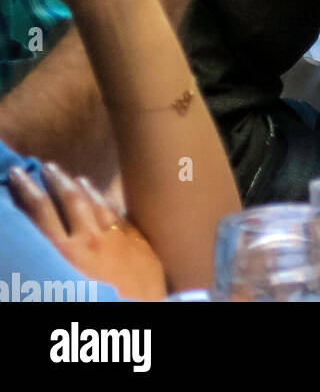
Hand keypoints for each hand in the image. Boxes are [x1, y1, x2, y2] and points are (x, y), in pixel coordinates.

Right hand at [7, 162, 166, 300]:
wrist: (140, 315)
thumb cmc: (96, 310)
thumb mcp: (60, 288)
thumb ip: (51, 262)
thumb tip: (46, 240)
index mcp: (64, 253)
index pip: (41, 211)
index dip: (27, 189)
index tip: (18, 173)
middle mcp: (89, 238)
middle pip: (69, 199)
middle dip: (55, 180)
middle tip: (44, 166)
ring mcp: (117, 237)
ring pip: (96, 202)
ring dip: (80, 187)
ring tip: (69, 175)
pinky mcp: (138, 242)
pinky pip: (119, 214)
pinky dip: (106, 200)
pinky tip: (101, 194)